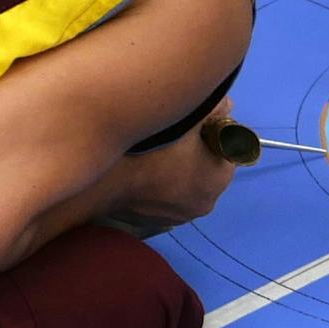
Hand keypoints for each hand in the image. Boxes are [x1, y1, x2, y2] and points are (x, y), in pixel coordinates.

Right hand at [106, 105, 237, 233]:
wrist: (99, 178)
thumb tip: (229, 105)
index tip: (196, 122)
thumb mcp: (188, 117)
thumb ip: (215, 108)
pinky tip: (144, 168)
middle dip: (197, 150)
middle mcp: (204, 204)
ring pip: (185, 183)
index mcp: (218, 180)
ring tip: (157, 150)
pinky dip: (160, 183)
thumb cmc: (150, 146)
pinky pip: (164, 196)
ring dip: (178, 168)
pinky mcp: (153, 222)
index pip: (228, 149)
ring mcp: (177, 217)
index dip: (215, 131)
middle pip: (207, 168)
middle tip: (176, 133)